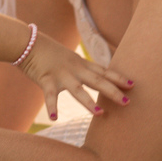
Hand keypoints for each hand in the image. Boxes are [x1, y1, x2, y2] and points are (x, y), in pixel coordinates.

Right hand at [18, 32, 132, 119]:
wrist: (28, 42)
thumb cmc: (49, 52)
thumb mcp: (70, 59)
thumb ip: (82, 69)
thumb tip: (94, 77)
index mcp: (81, 64)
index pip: (104, 71)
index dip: (118, 78)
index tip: (133, 85)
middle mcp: (75, 70)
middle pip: (97, 81)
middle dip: (112, 91)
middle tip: (127, 102)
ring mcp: (61, 75)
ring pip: (77, 90)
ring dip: (88, 101)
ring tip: (100, 113)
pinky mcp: (46, 80)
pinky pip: (50, 95)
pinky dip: (51, 107)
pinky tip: (54, 118)